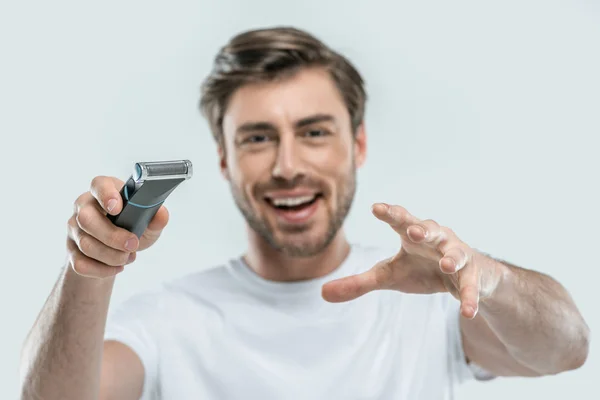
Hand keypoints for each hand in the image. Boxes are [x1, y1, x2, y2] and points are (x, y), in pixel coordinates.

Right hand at [66, 176, 169, 278]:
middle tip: (133, 244)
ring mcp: (74, 228)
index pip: (99, 184)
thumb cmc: (133, 227)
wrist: (118, 250)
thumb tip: (162, 215)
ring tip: (129, 256)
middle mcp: (84, 205)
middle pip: (86, 219)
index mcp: (105, 190)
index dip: (106, 195)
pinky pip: (80, 263)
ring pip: (86, 244)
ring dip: (112, 256)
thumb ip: (156, 217)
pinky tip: (117, 267)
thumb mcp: (148, 222)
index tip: (118, 209)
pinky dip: (102, 270)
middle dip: (112, 236)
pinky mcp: (71, 249)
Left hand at [322, 203, 502, 318]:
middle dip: (423, 229)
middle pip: (430, 229)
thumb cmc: (420, 269)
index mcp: (412, 234)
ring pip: (456, 252)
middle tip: (414, 230)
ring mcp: (457, 255)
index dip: (389, 213)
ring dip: (452, 257)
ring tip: (446, 264)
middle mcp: (436, 239)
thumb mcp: (388, 276)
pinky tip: (467, 312)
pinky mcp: (473, 275)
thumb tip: (322, 293)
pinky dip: (470, 297)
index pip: (399, 220)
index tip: (376, 208)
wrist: (463, 277)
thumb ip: (358, 282)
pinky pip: (471, 286)